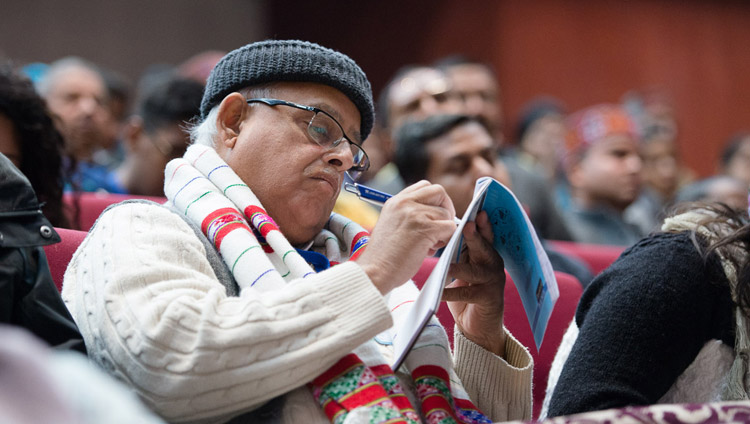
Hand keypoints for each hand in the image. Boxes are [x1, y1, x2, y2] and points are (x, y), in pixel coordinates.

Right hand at [355, 181, 456, 294]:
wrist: (375, 271)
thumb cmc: (384, 256)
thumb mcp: (391, 225)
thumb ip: (409, 215)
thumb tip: (434, 215)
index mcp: (395, 201)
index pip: (424, 186)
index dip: (434, 200)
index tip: (433, 215)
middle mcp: (405, 203)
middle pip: (438, 191)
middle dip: (446, 208)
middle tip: (440, 226)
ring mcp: (415, 214)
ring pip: (446, 213)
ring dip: (443, 230)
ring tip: (430, 244)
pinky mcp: (426, 228)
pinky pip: (450, 227)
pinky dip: (446, 239)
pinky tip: (431, 249)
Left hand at [442, 210, 505, 356]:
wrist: (477, 325)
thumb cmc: (466, 291)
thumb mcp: (463, 267)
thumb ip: (459, 251)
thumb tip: (443, 230)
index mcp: (486, 253)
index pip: (484, 235)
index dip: (481, 223)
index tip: (476, 211)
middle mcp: (493, 264)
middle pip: (483, 247)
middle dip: (475, 236)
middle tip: (467, 226)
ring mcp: (493, 282)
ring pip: (476, 271)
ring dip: (460, 267)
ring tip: (447, 266)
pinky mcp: (488, 299)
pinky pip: (468, 294)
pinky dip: (452, 293)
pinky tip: (440, 291)